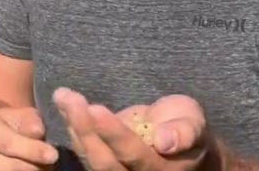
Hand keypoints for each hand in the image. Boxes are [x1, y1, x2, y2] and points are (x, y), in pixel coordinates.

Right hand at [0, 106, 60, 170]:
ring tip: (42, 168)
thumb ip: (30, 121)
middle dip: (33, 168)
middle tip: (51, 166)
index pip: (9, 143)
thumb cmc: (13, 124)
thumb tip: (37, 132)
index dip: (32, 151)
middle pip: (7, 167)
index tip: (53, 155)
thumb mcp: (22, 115)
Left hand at [52, 87, 211, 170]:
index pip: (132, 155)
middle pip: (102, 160)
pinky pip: (82, 146)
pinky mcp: (100, 158)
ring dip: (73, 123)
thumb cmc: (189, 130)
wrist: (178, 141)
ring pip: (88, 154)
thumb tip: (165, 141)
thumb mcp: (195, 126)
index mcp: (158, 170)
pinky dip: (71, 122)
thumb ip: (185, 133)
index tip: (96, 109)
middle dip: (85, 129)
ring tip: (64, 95)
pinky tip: (63, 99)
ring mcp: (113, 169)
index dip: (113, 134)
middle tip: (72, 100)